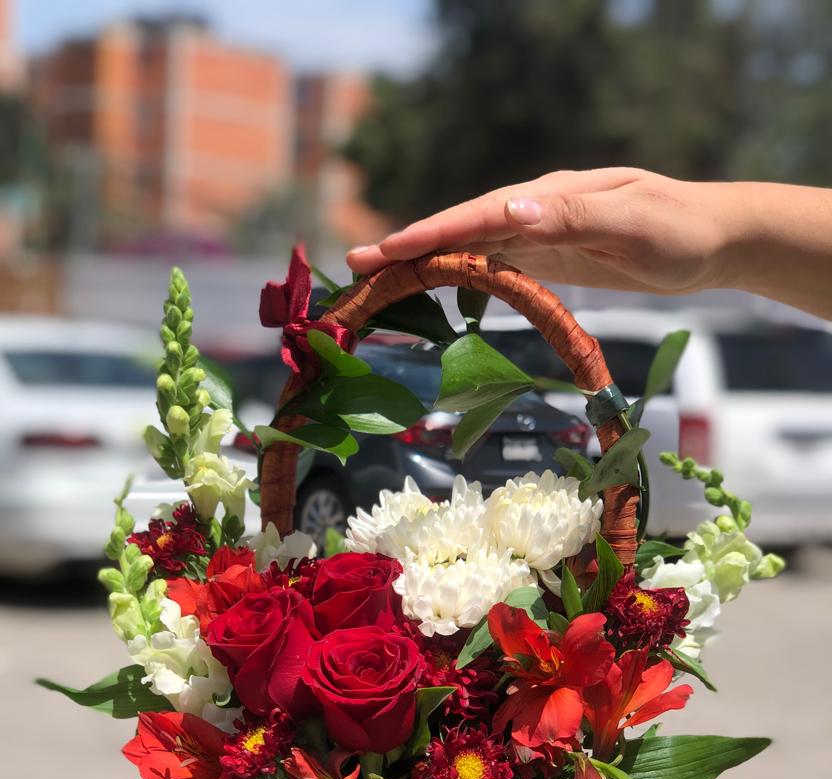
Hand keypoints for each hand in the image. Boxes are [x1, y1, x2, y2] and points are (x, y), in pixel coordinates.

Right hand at [347, 168, 736, 294]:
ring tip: (380, 279)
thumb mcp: (631, 224)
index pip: (476, 216)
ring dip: (424, 264)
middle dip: (409, 249)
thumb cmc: (679, 230)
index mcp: (549, 198)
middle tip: (357, 269)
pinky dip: (457, 275)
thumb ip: (572, 218)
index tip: (386, 252)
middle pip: (460, 231)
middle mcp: (536, 211)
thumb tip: (510, 212)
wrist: (713, 239)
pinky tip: (434, 288)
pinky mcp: (547, 256)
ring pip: (469, 249)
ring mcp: (539, 233)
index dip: (429, 235)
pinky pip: (492, 267)